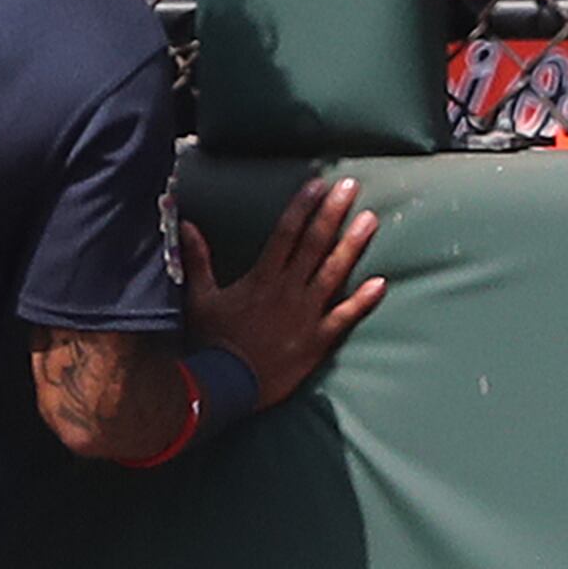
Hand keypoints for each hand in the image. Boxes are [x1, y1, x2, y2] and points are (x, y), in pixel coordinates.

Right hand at [183, 175, 384, 409]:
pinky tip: (381, 282)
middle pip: (314, 244)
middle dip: (333, 213)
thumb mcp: (198, 298)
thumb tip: (186, 225)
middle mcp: (288, 290)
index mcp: (262, 278)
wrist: (224, 384)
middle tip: (351, 187)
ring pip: (334, 273)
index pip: (285, 233)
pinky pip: (345, 317)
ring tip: (371, 220)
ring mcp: (306, 314)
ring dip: (353, 245)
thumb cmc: (210, 342)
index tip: (318, 184)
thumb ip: (196, 260)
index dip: (303, 207)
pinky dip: (363, 300)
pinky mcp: (318, 339)